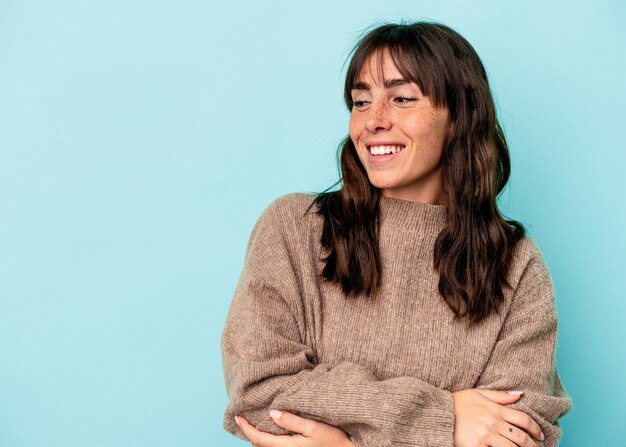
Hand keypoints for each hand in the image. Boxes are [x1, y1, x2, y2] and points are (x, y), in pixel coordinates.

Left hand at [235, 410, 354, 446]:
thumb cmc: (333, 440)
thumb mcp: (313, 427)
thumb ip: (292, 420)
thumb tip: (272, 412)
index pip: (257, 439)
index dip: (245, 428)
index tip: (237, 416)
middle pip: (259, 446)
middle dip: (249, 433)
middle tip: (243, 418)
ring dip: (258, 437)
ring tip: (255, 423)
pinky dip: (267, 441)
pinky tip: (271, 430)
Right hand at [452, 389, 544, 446]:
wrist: (439, 413)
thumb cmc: (457, 403)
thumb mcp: (478, 394)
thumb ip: (500, 396)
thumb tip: (519, 394)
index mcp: (496, 410)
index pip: (523, 419)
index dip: (536, 429)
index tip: (541, 436)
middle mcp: (493, 423)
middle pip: (521, 437)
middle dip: (533, 446)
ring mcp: (486, 436)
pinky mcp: (477, 446)